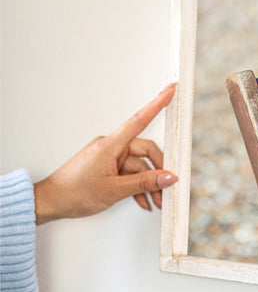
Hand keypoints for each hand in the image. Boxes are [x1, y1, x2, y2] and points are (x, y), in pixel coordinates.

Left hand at [34, 84, 177, 223]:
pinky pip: (129, 173)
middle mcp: (111, 148)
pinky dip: (137, 187)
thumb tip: (167, 177)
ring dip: (148, 185)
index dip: (157, 104)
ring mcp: (109, 158)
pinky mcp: (107, 168)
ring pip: (139, 166)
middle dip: (158, 171)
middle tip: (166, 189)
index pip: (140, 120)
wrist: (52, 201)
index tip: (170, 90)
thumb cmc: (73, 192)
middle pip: (145, 152)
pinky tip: (142, 200)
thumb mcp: (113, 190)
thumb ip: (143, 183)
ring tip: (154, 201)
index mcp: (111, 145)